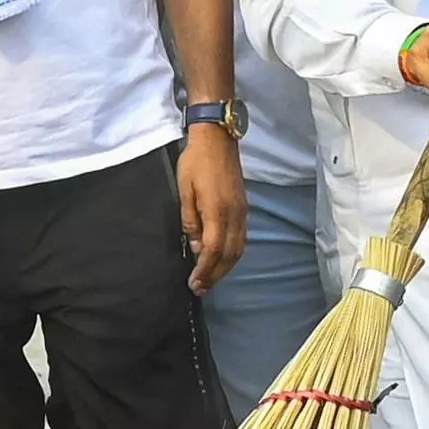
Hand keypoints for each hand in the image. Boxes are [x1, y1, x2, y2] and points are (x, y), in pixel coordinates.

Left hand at [175, 120, 245, 289]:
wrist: (218, 139)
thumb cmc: (195, 162)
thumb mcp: (184, 191)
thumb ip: (190, 220)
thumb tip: (195, 246)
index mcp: (217, 211)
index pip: (212, 250)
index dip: (204, 270)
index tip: (194, 284)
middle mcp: (234, 215)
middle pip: (228, 254)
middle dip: (215, 275)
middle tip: (201, 289)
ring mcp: (242, 211)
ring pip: (238, 248)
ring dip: (225, 267)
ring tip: (211, 279)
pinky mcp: (244, 207)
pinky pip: (242, 238)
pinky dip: (233, 254)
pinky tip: (223, 259)